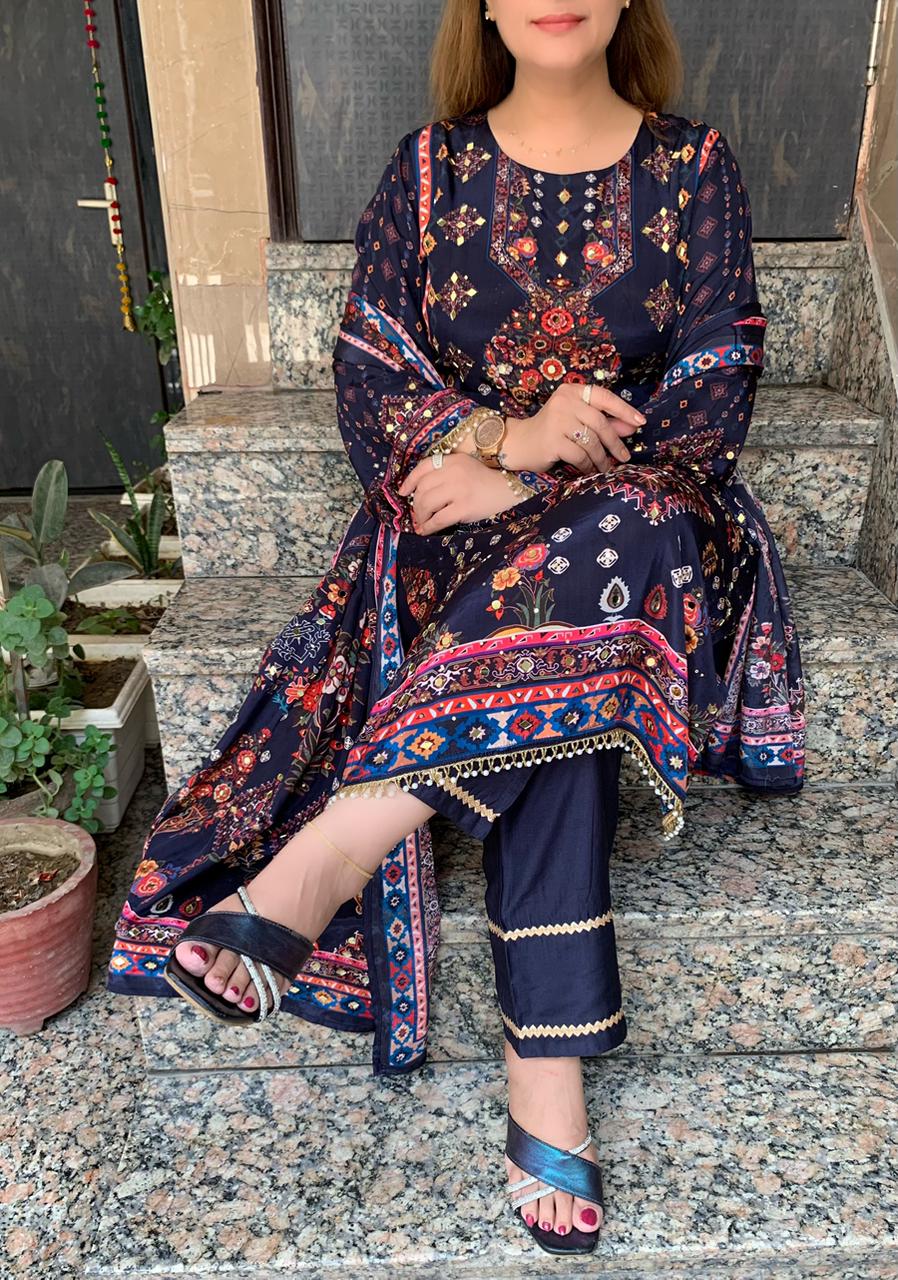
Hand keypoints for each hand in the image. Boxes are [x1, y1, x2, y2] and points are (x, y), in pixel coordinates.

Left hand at [398, 452, 521, 533]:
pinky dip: (428, 527)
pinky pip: (438, 519)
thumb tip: (418, 492)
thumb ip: (445, 472)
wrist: (509, 491)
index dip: (410, 481)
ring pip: (427, 503)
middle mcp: (454, 472)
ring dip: (420, 516)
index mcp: (453, 459)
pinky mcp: (464, 507)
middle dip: (416, 504)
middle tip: (417, 514)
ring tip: (422, 522)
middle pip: (422, 488)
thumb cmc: (485, 481)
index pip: (423, 467)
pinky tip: (425, 530)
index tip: (403, 492)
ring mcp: (459, 490)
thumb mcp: (465, 467)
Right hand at [500, 383, 646, 474]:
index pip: (603, 396)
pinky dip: (587, 465)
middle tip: (624, 456)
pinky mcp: (552, 440)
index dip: (624, 409)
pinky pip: (579, 455)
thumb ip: (604, 421)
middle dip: (614, 442)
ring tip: (605, 467)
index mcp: (571, 391)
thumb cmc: (552, 432)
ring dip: (601, 458)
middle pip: (599, 422)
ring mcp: (556, 420)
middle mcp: (563, 402)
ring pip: (591, 441)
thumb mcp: (578, 422)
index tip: (640, 422)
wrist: (519, 444)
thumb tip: (632, 427)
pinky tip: (589, 470)